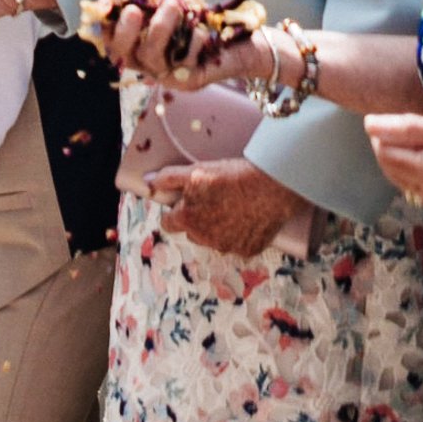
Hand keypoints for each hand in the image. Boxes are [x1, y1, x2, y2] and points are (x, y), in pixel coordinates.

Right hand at [93, 0, 276, 88]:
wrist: (243, 44)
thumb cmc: (203, 24)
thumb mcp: (173, 7)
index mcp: (138, 46)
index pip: (111, 38)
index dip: (106, 21)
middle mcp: (147, 63)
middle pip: (123, 53)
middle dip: (126, 30)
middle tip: (134, 9)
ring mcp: (166, 75)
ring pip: (152, 56)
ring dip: (160, 28)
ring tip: (173, 5)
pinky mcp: (188, 82)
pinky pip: (185, 61)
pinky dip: (193, 40)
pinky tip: (204, 31)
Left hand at [143, 158, 307, 255]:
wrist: (274, 185)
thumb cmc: (233, 176)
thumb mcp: (196, 171)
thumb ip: (168, 178)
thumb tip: (148, 182)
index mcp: (187, 221)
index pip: (168, 223)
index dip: (176, 210)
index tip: (187, 201)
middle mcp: (204, 239)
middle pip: (192, 232)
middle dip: (197, 219)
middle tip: (214, 201)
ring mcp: (227, 247)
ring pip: (213, 240)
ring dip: (218, 228)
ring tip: (232, 207)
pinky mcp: (247, 250)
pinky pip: (236, 244)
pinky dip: (239, 234)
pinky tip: (247, 217)